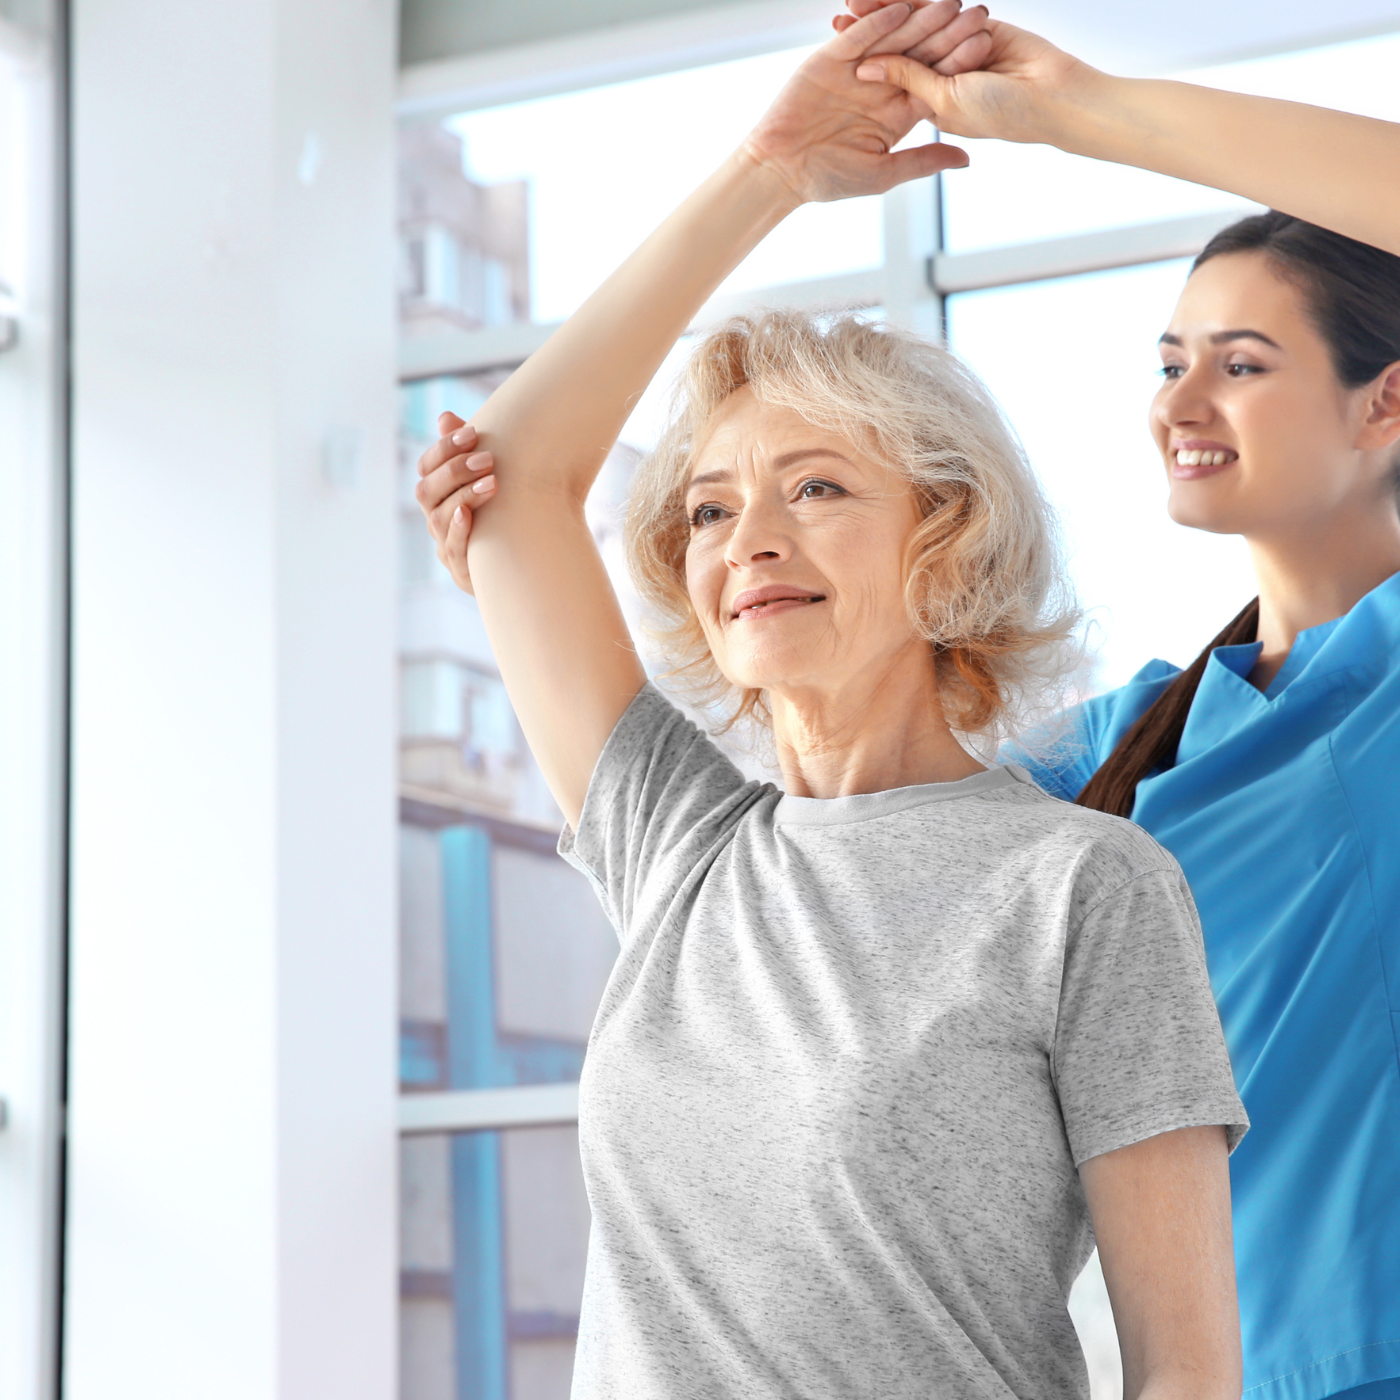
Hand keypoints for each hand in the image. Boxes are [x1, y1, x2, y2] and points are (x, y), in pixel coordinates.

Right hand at [414, 411, 497, 595]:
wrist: (526, 561)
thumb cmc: (506, 511)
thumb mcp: (490, 477)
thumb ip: (469, 450)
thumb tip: (445, 418)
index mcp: (439, 493)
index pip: (427, 466)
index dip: (444, 448)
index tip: (472, 433)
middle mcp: (435, 517)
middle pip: (428, 490)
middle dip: (456, 471)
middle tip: (488, 459)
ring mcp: (445, 544)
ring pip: (439, 518)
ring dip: (463, 496)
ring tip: (491, 483)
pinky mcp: (461, 569)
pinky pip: (452, 549)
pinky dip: (458, 530)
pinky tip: (469, 515)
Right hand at [740, 2, 992, 202]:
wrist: (781, 170)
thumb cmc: (828, 179)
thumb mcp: (883, 173)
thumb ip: (923, 160)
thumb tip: (967, 158)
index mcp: (896, 112)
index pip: (934, 83)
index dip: (959, 65)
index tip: (987, 48)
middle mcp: (880, 86)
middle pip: (919, 55)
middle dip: (948, 35)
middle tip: (978, 13)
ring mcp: (855, 71)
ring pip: (893, 40)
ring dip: (919, 21)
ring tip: (947, 4)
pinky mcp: (829, 60)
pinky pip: (856, 37)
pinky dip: (875, 24)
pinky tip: (900, 9)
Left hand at [842, 4, 1095, 146]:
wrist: (1052, 96)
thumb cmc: (1002, 113)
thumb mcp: (945, 101)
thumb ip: (910, 81)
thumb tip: (868, 67)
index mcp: (927, 105)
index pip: (889, 81)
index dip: (862, 67)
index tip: (832, 55)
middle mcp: (940, 77)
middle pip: (898, 51)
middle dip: (867, 35)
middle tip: (837, 17)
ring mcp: (957, 52)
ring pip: (917, 28)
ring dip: (888, 12)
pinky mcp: (977, 26)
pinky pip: (942, 10)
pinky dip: (919, 1)